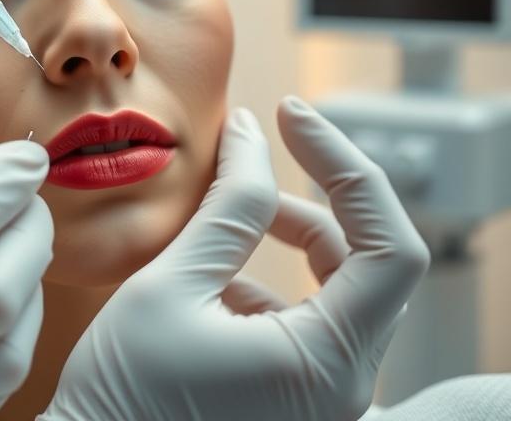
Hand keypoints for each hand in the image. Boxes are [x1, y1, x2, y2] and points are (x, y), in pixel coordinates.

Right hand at [42, 96, 429, 420]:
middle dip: (306, 198)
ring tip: (217, 220)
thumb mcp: (171, 284)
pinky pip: (305, 313)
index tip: (290, 119)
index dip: (348, 167)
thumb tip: (251, 134)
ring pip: (337, 284)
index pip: (389, 246)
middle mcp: (341, 385)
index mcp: (325, 365)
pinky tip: (206, 279)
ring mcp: (321, 390)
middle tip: (250, 154)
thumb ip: (228, 205)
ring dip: (282, 235)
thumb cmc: (122, 394)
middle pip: (366, 260)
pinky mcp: (295, 389)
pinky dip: (263, 276)